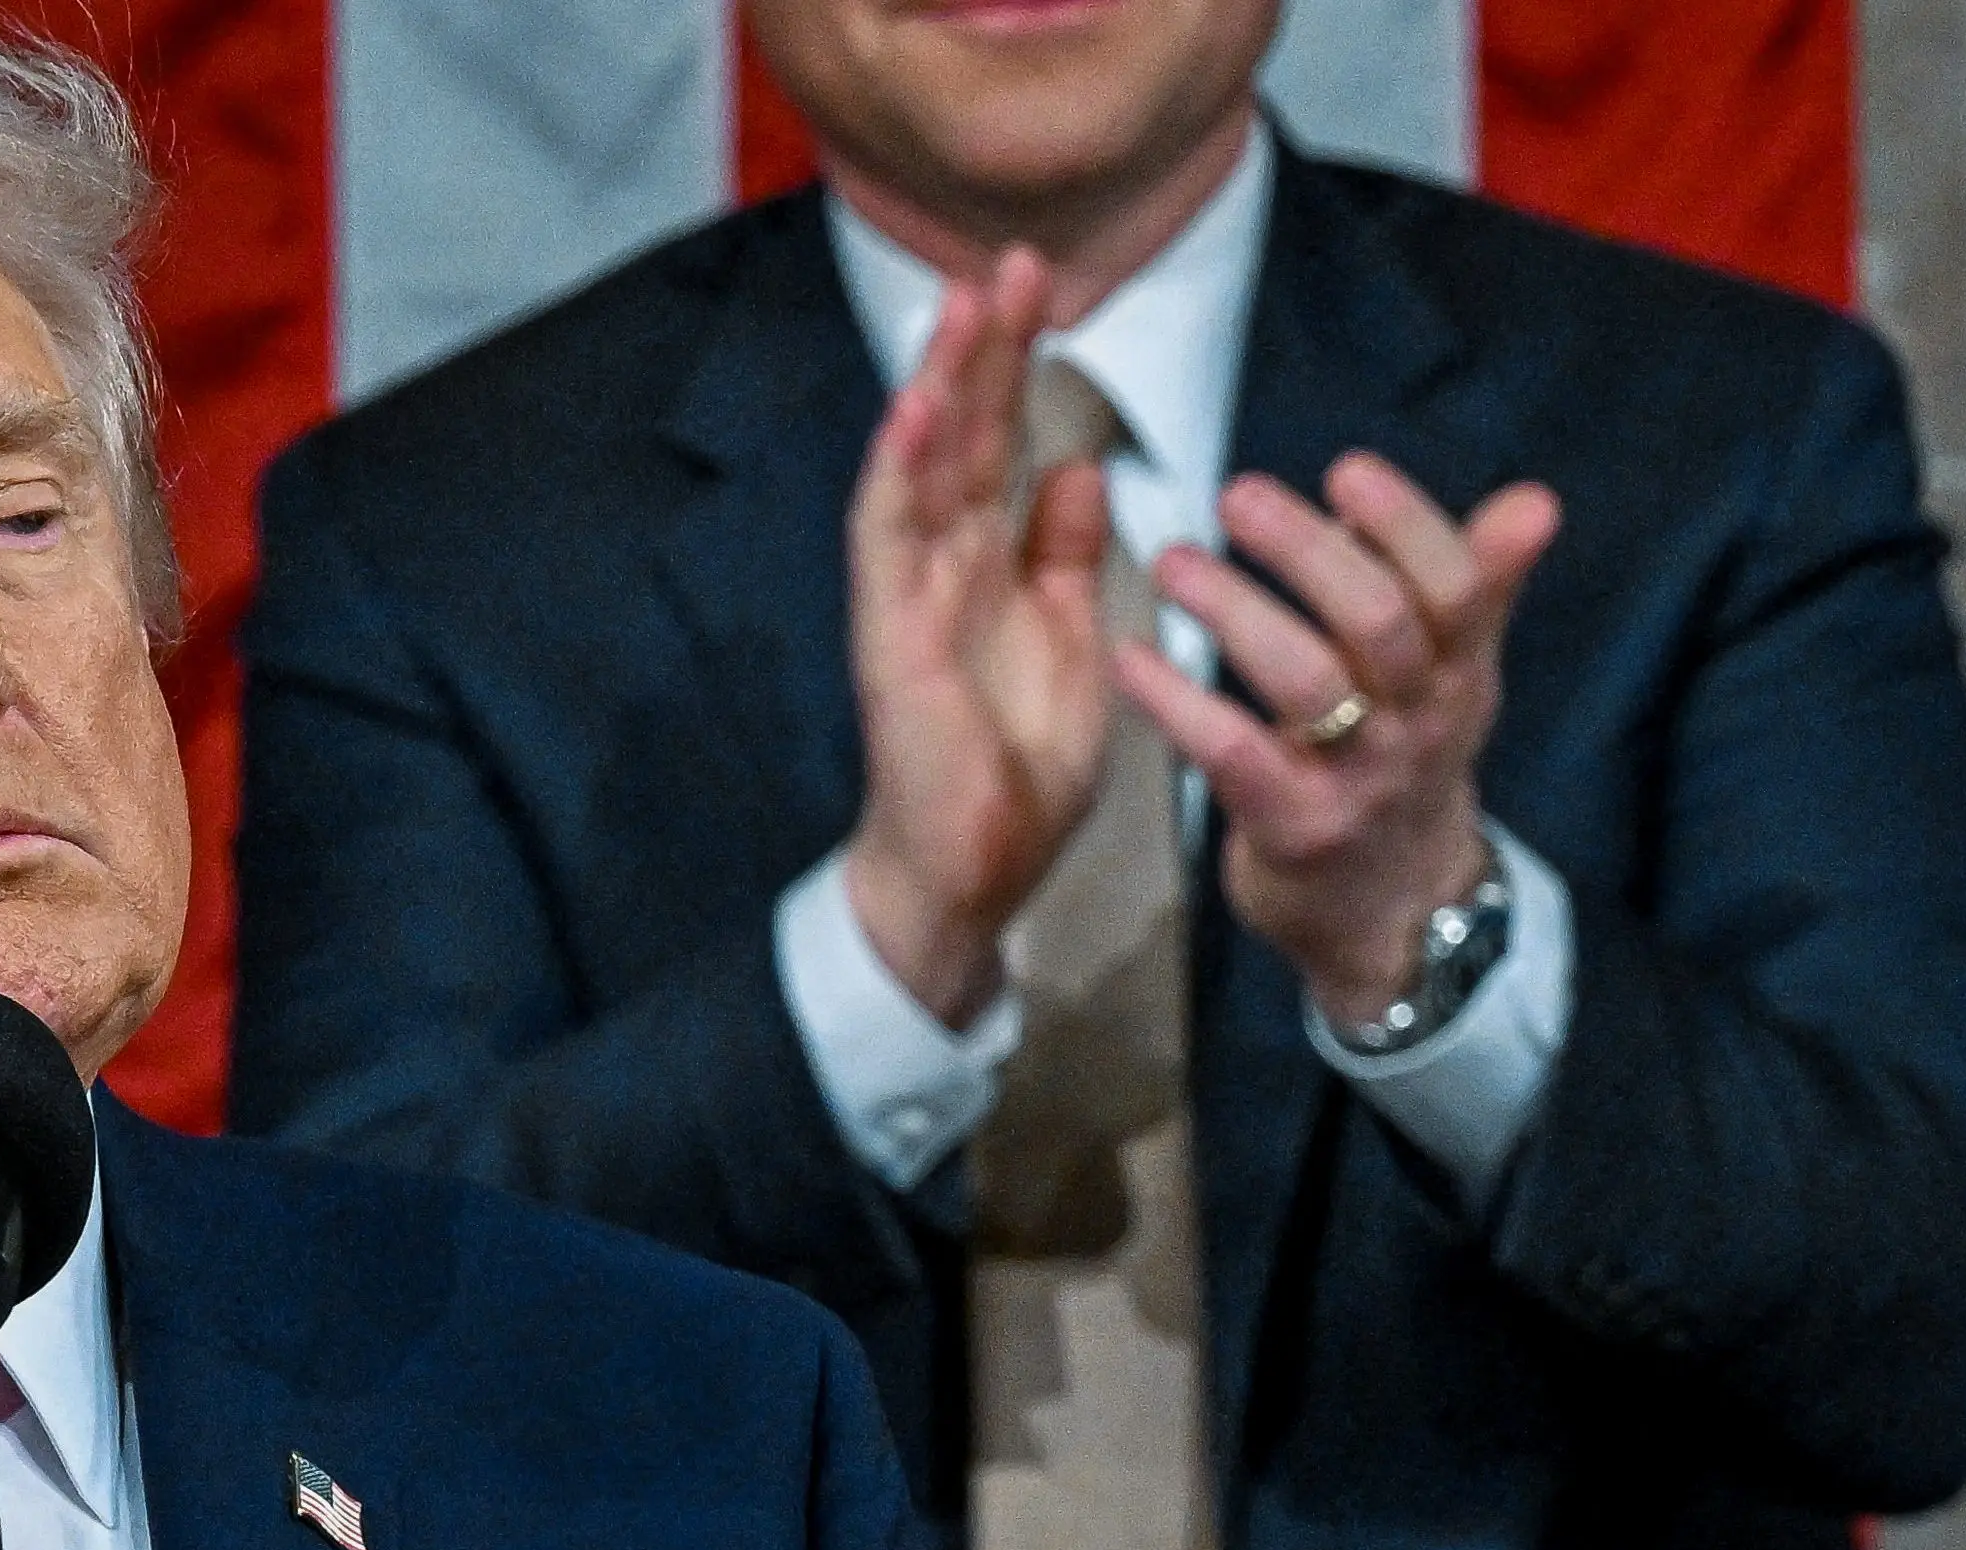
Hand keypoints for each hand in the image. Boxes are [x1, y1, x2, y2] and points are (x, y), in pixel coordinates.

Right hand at [837, 248, 1117, 1027]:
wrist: (971, 875)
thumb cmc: (1014, 776)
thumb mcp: (1071, 645)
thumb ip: (1067, 558)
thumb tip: (1078, 468)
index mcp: (986, 569)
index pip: (999, 445)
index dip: (1018, 366)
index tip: (1046, 287)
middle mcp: (938, 569)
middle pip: (957, 436)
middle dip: (982, 347)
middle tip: (1011, 258)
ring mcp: (906, 599)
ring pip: (917, 468)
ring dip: (937, 385)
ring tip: (961, 304)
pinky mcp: (888, 640)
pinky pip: (887, 543)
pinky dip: (897, 474)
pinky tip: (915, 412)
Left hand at [1119, 453, 1560, 1029]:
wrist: (1390, 913)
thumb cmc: (1403, 766)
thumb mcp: (1455, 680)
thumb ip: (1479, 586)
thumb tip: (1535, 500)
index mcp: (1459, 672)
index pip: (1455, 584)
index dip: (1406, 524)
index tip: (1346, 470)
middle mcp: (1420, 722)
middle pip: (1378, 619)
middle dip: (1307, 551)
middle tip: (1236, 494)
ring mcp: (1358, 780)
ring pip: (1305, 681)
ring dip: (1233, 610)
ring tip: (1172, 561)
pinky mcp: (1293, 829)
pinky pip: (1232, 753)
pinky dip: (1176, 701)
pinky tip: (1131, 657)